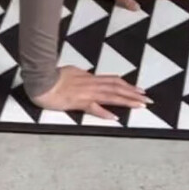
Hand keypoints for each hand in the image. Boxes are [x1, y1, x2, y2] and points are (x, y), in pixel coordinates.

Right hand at [33, 65, 149, 122]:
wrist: (40, 80)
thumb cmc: (51, 76)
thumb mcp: (70, 72)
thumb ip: (81, 75)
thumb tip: (87, 75)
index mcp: (89, 77)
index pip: (113, 81)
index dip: (128, 85)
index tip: (140, 90)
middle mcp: (91, 84)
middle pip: (117, 88)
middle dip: (134, 94)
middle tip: (148, 100)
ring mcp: (85, 92)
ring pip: (110, 96)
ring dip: (126, 100)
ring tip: (140, 105)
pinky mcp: (77, 102)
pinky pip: (93, 108)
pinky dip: (104, 112)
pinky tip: (115, 117)